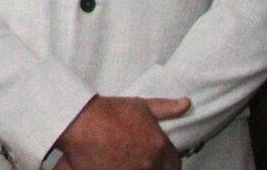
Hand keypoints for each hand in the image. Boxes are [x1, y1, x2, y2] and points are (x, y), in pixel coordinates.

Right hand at [56, 94, 189, 169]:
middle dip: (154, 166)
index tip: (157, 158)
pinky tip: (115, 165)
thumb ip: (166, 108)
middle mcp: (150, 164)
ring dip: (138, 169)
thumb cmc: (108, 112)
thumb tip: (185, 104)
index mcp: (160, 147)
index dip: (166, 160)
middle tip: (139, 159)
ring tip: (126, 161)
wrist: (80, 121)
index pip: (174, 163)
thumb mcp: (140, 106)